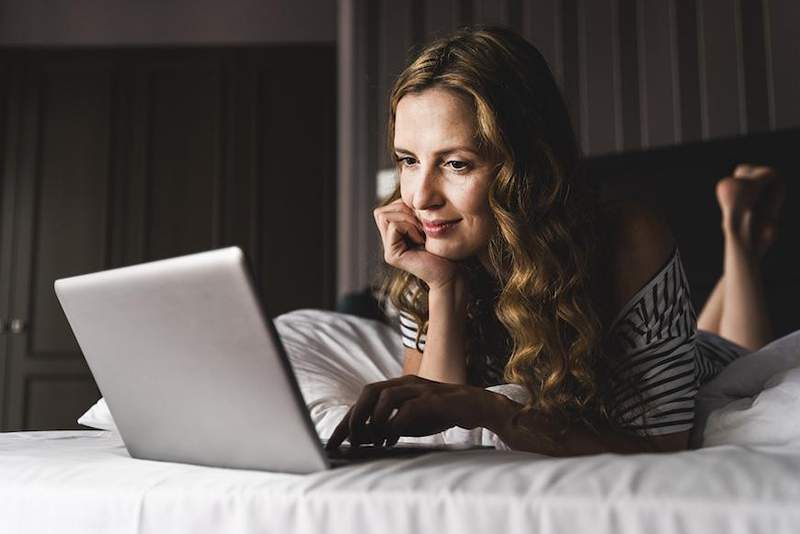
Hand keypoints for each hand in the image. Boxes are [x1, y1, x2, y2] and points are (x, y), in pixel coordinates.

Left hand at [325, 375, 497, 449]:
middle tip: (351, 441)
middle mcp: (406, 383)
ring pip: (386, 396)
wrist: (476, 406)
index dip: (347, 419)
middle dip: (355, 417)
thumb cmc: (441, 412)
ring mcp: (420, 389)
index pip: (364, 399)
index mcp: (398, 386)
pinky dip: (395, 424)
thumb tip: (367, 439)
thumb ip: (390, 424)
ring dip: (373, 419)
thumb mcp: (411, 419)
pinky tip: (390, 440)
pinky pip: (408, 408)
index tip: (334, 442)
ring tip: (369, 441)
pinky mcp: (434, 399)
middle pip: (370, 391)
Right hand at [373, 199, 459, 288]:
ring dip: (406, 219)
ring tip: (421, 232)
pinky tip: (420, 240)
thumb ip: (413, 213)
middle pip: (381, 212)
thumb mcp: (426, 224)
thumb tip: (406, 194)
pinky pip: (393, 227)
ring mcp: (389, 250)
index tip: (422, 219)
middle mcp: (389, 242)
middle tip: (421, 224)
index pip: (386, 209)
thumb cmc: (443, 248)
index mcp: (395, 235)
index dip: (402, 207)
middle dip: (403, 211)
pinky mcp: (392, 255)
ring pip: (384, 216)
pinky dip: (409, 228)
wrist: (450, 272)